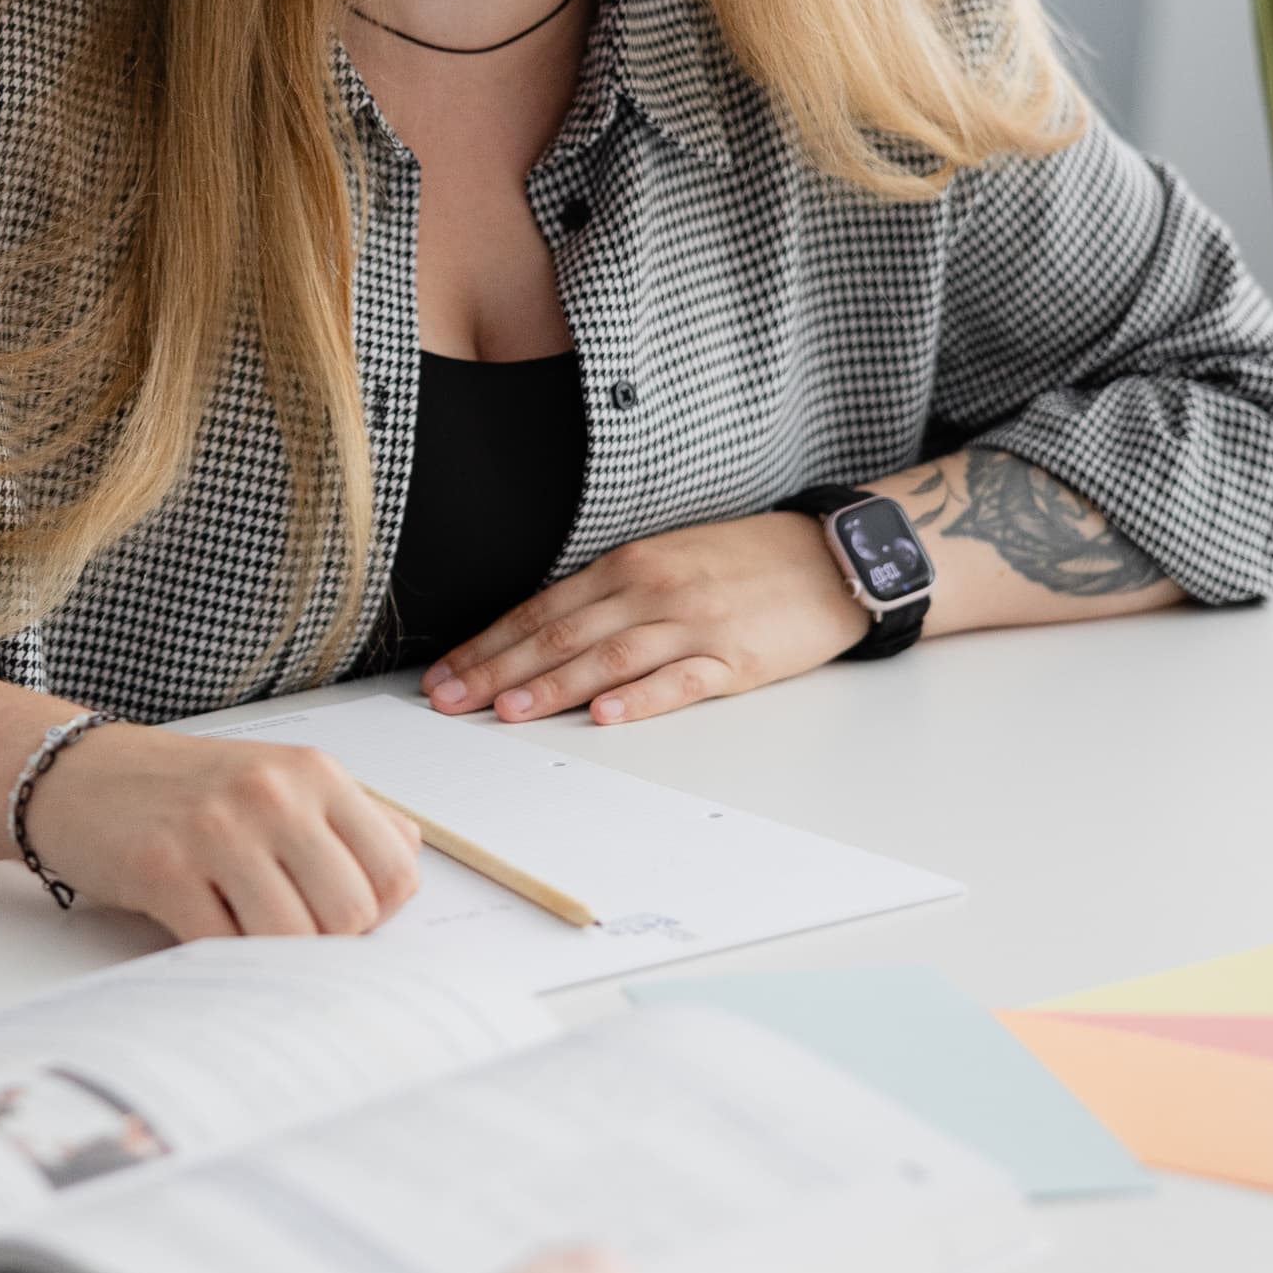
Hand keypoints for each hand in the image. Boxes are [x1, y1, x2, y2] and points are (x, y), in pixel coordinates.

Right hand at [20, 724, 423, 939]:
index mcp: (313, 774)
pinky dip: (224, 960)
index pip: (396, 871)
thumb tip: (406, 870)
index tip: (338, 915)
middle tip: (287, 930)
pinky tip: (206, 932)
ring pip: (293, 938)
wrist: (77, 774)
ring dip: (274, 956)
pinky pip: (224, 947)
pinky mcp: (163, 868)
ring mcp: (217, 829)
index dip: (377, 914)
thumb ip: (350, 820)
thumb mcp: (279, 781)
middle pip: (351, 914)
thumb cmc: (186, 789)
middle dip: (326, 942)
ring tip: (245, 931)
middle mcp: (273, 794)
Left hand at [422, 512, 866, 727]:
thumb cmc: (743, 563)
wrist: (828, 556)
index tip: (444, 673)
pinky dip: (639, 699)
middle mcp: (651, 590)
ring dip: (552, 686)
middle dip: (497, 669)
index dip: (487, 643)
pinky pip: (678, 680)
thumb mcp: (666, 561)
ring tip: (507, 710)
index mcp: (627, 566)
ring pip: (608, 658)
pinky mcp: (734, 658)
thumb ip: (609, 596)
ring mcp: (692, 624)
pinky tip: (605, 715)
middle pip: (560, 634)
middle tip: (448, 700)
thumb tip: (543, 636)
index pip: (540, 609)